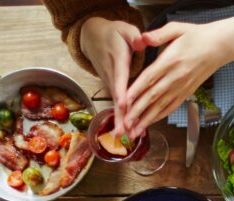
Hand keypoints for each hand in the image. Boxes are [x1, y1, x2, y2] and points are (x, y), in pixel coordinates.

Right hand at [79, 17, 145, 135]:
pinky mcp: (111, 85)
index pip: (120, 77)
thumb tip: (141, 42)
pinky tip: (127, 130)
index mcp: (118, 59)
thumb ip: (134, 37)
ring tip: (124, 137)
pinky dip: (121, 115)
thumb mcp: (125, 29)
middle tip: (122, 133)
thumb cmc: (114, 32)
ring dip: (120, 120)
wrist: (92, 35)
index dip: (122, 91)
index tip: (124, 104)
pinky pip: (117, 101)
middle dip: (120, 115)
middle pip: (116, 96)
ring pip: (116, 102)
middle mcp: (112, 73)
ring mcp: (110, 80)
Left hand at [124, 19, 233, 136]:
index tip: (124, 101)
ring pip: (162, 105)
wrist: (220, 46)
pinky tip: (150, 123)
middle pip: (154, 96)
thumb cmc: (197, 35)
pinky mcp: (187, 92)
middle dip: (138, 111)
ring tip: (134, 131)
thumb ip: (159, 34)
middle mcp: (177, 77)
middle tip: (124, 124)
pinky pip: (172, 106)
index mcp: (171, 60)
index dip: (136, 90)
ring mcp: (183, 87)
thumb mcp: (177, 28)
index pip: (150, 78)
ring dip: (147, 119)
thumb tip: (143, 37)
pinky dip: (160, 116)